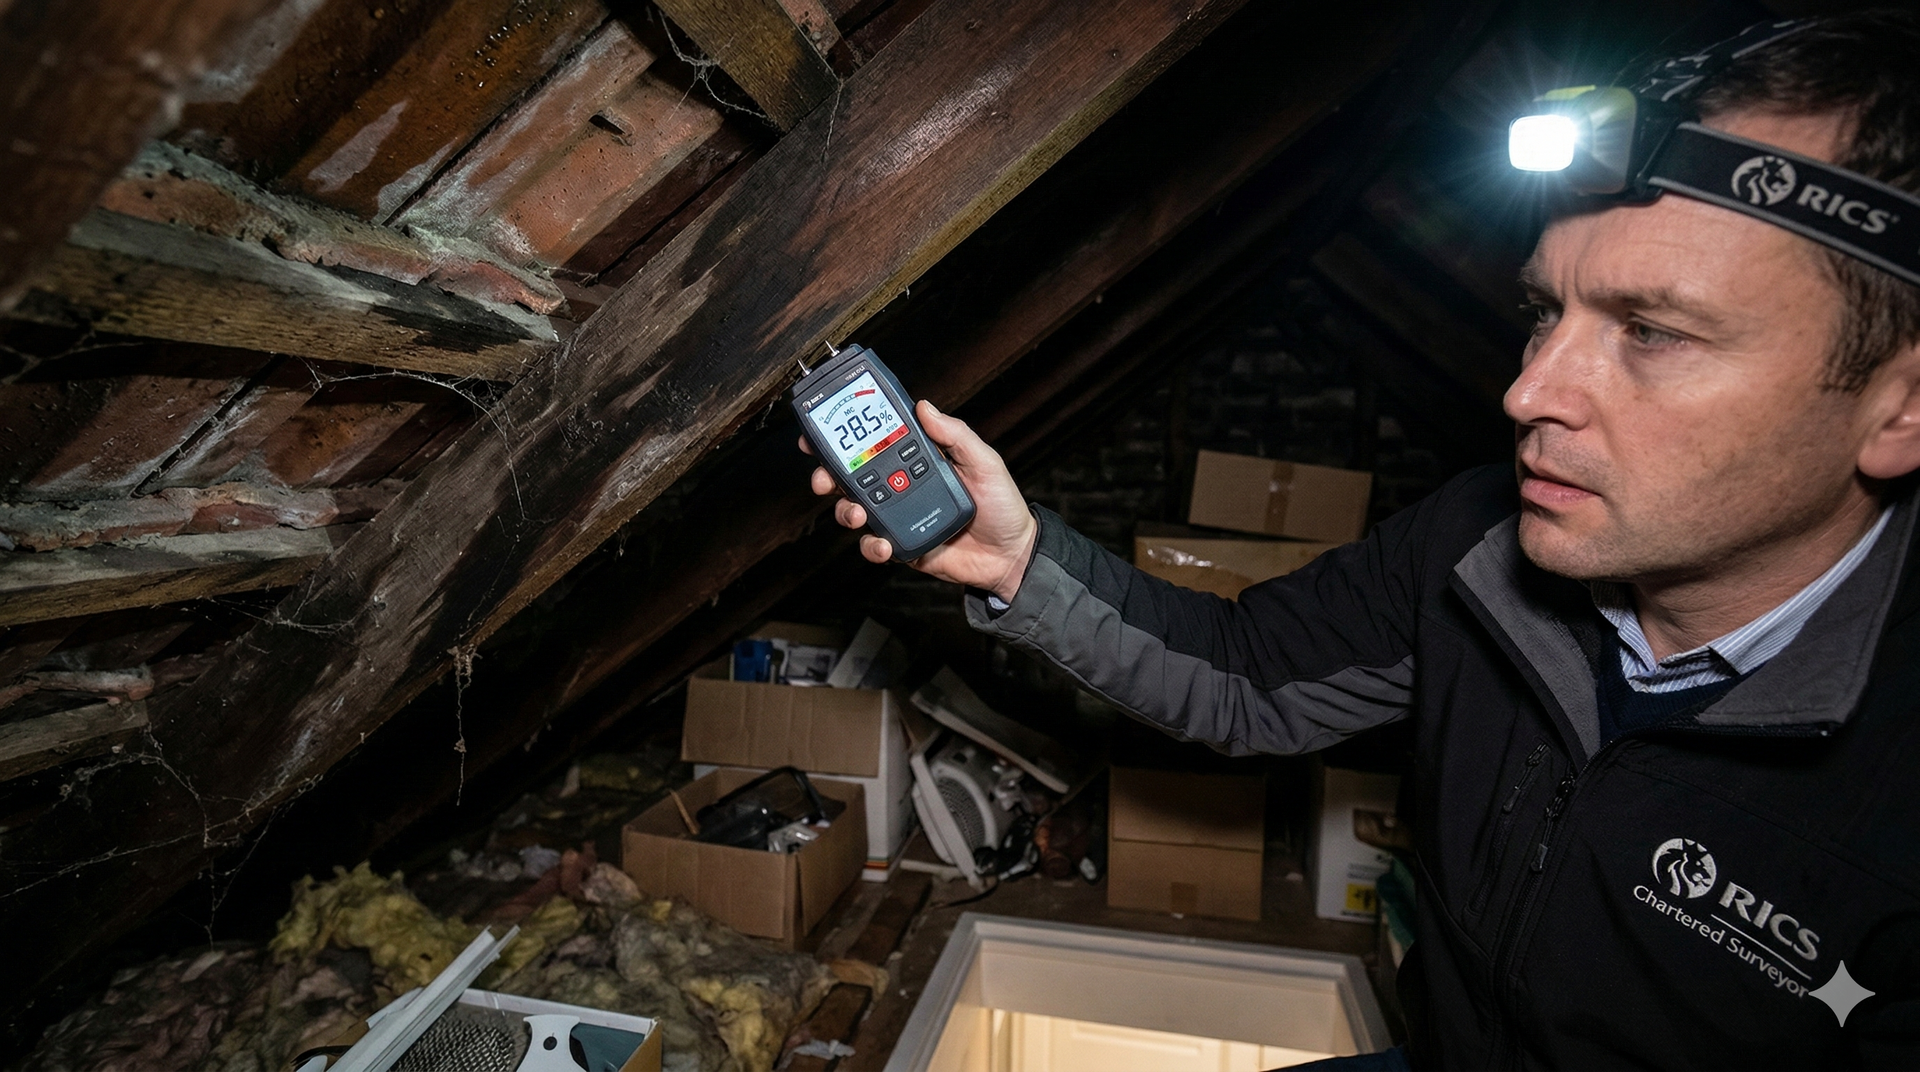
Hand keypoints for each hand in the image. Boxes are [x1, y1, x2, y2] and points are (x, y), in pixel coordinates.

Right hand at [802, 400, 1037, 600]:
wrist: (1011, 555)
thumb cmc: (1002, 506)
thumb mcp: (984, 463)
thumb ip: (955, 435)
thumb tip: (925, 407)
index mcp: (918, 460)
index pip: (877, 442)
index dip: (847, 434)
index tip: (823, 428)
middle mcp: (903, 486)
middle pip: (853, 476)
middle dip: (829, 474)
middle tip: (825, 477)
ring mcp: (899, 516)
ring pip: (855, 509)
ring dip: (846, 509)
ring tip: (857, 512)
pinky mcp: (902, 545)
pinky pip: (875, 545)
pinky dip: (872, 546)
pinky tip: (883, 544)